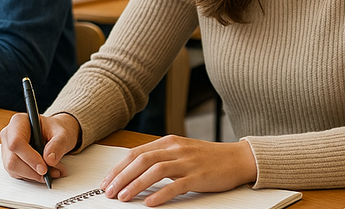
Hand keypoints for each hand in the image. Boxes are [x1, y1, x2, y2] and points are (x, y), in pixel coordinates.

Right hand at [0, 112, 79, 182]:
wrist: (55, 134)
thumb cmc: (56, 130)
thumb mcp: (63, 134)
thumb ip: (58, 144)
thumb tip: (49, 160)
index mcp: (19, 121)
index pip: (16, 142)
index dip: (29, 157)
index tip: (44, 168)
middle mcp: (9, 135)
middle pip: (13, 160)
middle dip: (33, 170)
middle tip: (51, 172)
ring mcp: (7, 150)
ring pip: (14, 170)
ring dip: (35, 175)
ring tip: (53, 171)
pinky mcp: (10, 161)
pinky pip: (18, 174)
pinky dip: (33, 176)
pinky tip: (45, 172)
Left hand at [99, 135, 257, 206]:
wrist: (237, 159)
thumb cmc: (208, 158)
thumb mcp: (181, 152)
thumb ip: (161, 157)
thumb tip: (134, 170)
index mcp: (169, 142)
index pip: (136, 152)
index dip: (119, 167)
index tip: (107, 180)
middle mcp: (176, 149)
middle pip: (142, 159)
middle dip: (121, 176)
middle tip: (109, 191)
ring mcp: (187, 161)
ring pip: (155, 170)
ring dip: (136, 184)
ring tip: (123, 197)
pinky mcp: (198, 176)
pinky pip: (176, 185)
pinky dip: (161, 194)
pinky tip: (150, 203)